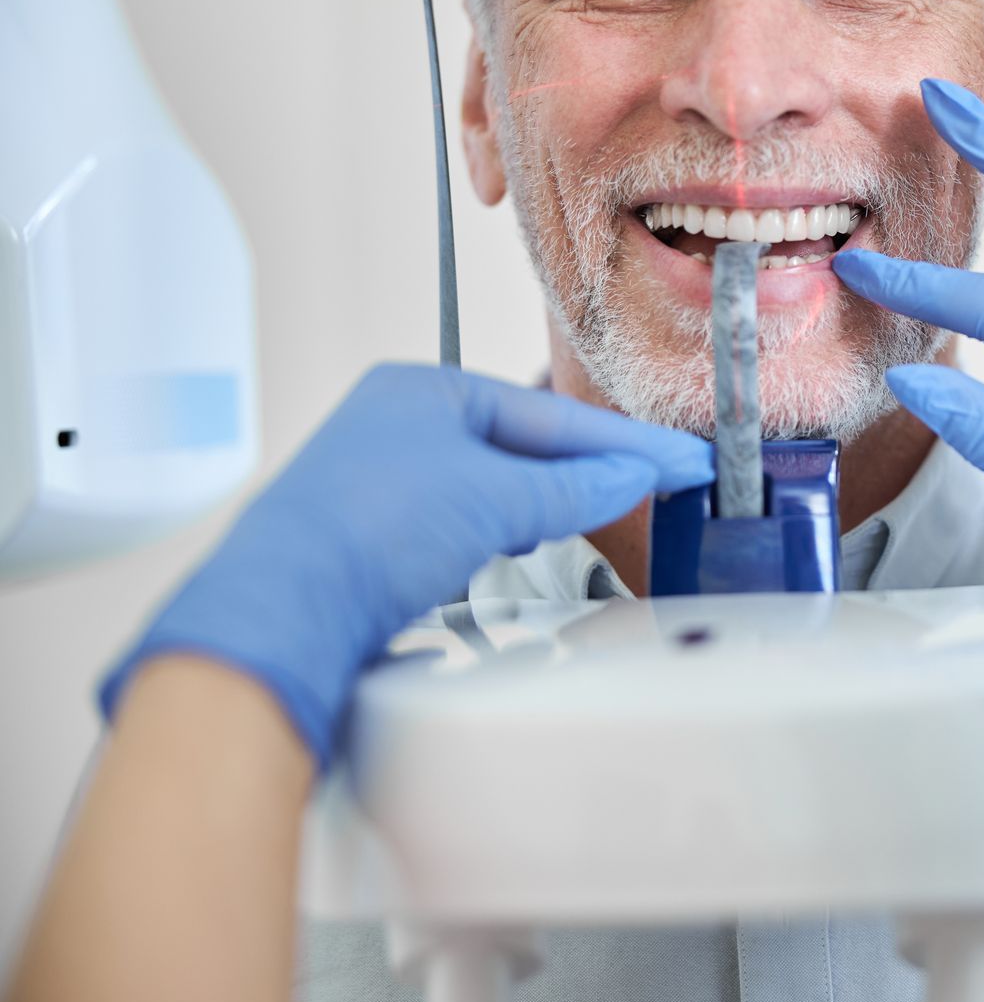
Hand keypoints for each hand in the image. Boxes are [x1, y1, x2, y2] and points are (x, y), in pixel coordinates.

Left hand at [99, 363, 713, 767]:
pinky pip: (461, 524)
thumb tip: (633, 478)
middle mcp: (398, 425)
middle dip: (586, 468)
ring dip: (544, 505)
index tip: (682, 460)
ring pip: (491, 486)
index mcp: (424, 390)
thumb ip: (575, 488)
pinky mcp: (372, 539)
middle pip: (521, 446)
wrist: (282, 612)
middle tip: (658, 487)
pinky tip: (519, 549)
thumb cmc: (367, 529)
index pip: (548, 414)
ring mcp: (382, 482)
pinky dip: (501, 534)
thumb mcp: (495, 500)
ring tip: (601, 517)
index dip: (622, 442)